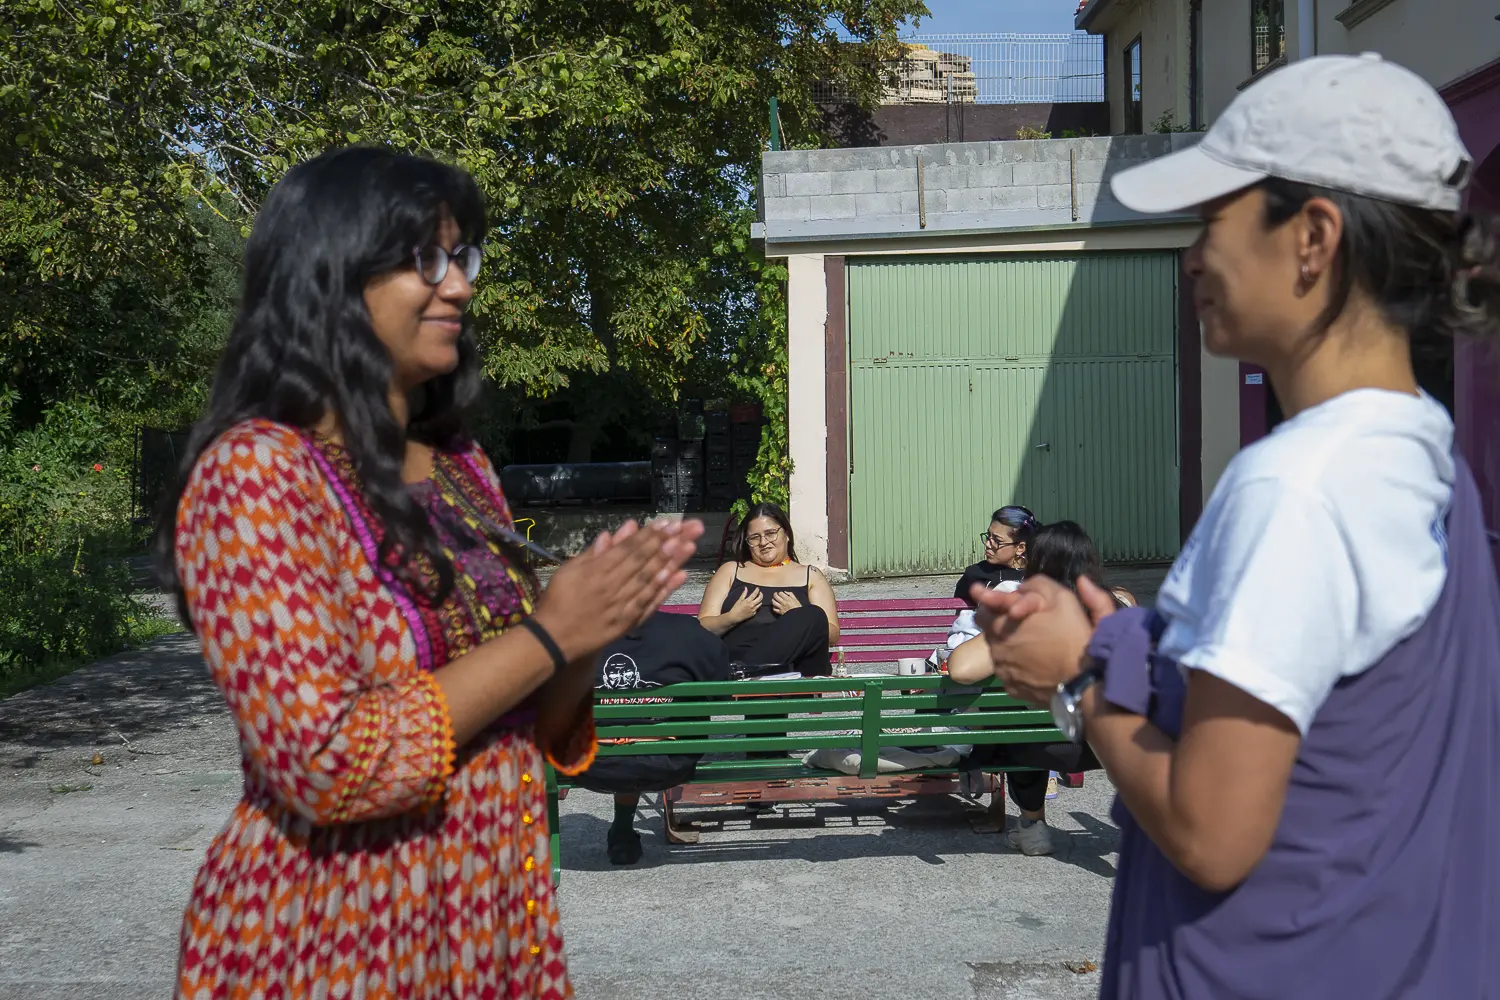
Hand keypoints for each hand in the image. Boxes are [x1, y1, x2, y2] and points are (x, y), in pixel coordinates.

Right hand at [532, 517, 704, 662]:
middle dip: (669, 542)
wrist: (554, 639)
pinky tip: (679, 575)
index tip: (669, 522)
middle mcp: (614, 585)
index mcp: (598, 570)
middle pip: (645, 560)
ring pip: (650, 579)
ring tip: (690, 545)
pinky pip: (649, 603)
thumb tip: (613, 533)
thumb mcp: (570, 570)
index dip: (650, 534)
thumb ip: (594, 552)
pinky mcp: (628, 621)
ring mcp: (623, 604)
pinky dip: (664, 589)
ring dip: (671, 561)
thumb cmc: (559, 600)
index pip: (629, 548)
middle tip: (690, 527)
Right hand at [729, 587, 762, 623]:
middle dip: (761, 594)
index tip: (758, 588)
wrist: (735, 617)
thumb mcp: (739, 600)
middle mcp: (752, 605)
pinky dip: (757, 606)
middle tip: (760, 593)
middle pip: (760, 599)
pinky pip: (757, 608)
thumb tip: (746, 588)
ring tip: (758, 598)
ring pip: (760, 604)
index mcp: (748, 601)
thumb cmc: (736, 608)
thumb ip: (744, 594)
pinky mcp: (753, 614)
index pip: (754, 594)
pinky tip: (755, 605)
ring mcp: (753, 610)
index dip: (757, 590)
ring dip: (760, 600)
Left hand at [771, 590, 800, 615]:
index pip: (780, 593)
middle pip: (776, 597)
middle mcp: (783, 602)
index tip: (780, 593)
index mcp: (787, 599)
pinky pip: (774, 609)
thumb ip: (791, 594)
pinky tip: (775, 606)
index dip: (780, 592)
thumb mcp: (796, 599)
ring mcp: (781, 607)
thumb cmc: (797, 607)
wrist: (797, 615)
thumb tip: (785, 592)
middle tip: (775, 594)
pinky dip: (774, 607)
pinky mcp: (780, 612)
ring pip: (774, 602)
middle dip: (775, 594)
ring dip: (773, 600)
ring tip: (774, 599)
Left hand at [971, 575, 1116, 706]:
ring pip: (999, 654)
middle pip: (990, 632)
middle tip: (1023, 624)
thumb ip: (1043, 584)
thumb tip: (1028, 582)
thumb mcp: (1065, 599)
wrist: (1084, 685)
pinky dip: (1018, 668)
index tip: (1004, 606)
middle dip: (1002, 625)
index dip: (994, 605)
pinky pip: (1010, 674)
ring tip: (1034, 647)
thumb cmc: (1074, 638)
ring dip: (1010, 647)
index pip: (983, 610)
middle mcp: (996, 648)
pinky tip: (1036, 667)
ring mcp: (1003, 672)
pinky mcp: (1012, 690)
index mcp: (1002, 624)